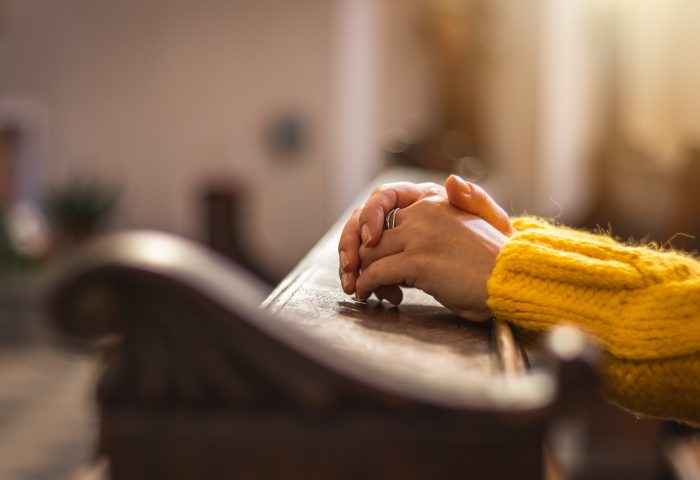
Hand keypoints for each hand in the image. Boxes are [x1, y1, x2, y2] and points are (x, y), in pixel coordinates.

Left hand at [338, 175, 512, 303]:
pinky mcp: (417, 261)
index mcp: (436, 200)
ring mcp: (419, 236)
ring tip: (366, 289)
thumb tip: (451, 181)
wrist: (515, 280)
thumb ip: (467, 200)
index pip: (385, 207)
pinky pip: (375, 272)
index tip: (366, 249)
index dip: (369, 229)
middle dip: (362, 256)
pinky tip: (367, 294)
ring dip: (362, 273)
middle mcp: (423, 212)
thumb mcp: (487, 220)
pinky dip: (366, 285)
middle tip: (361, 277)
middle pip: (371, 231)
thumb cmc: (499, 258)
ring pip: (369, 252)